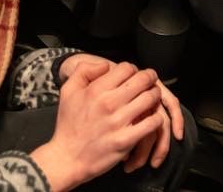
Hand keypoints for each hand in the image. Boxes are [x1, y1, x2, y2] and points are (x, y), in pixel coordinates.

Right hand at [32, 61, 165, 189]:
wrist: (67, 158)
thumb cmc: (68, 125)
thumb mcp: (68, 91)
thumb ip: (83, 70)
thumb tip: (105, 65)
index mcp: (96, 89)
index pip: (126, 68)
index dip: (132, 69)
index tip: (133, 75)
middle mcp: (108, 103)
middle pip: (142, 80)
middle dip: (149, 78)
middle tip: (149, 82)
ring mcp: (118, 122)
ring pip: (149, 99)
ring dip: (154, 96)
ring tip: (152, 98)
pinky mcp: (126, 140)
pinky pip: (151, 123)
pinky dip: (156, 118)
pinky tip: (152, 118)